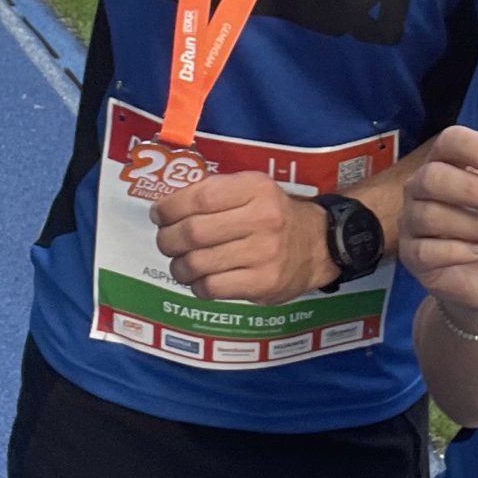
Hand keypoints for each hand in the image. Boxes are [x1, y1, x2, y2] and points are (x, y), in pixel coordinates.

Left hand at [153, 171, 331, 302]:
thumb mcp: (253, 189)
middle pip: (193, 232)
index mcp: (256, 189)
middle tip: (165, 241)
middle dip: (167, 239)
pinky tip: (201, 280)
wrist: (319, 245)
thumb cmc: (274, 214)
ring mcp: (263, 254)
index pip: (199, 197)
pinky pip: (211, 288)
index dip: (169, 208)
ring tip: (180, 263)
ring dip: (179, 266)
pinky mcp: (263, 284)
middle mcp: (262, 219)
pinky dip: (196, 285)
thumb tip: (166, 208)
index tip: (158, 215)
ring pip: (198, 263)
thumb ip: (215, 192)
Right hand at [400, 124, 477, 324]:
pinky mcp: (412, 255)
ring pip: (429, 215)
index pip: (449, 141)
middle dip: (472, 189)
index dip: (471, 146)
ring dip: (474, 225)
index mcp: (450, 163)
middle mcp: (423, 187)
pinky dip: (460, 251)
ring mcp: (413, 221)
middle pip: (432, 176)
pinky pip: (426, 250)